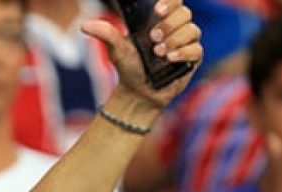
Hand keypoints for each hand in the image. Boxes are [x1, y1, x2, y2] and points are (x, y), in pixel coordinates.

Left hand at [82, 0, 202, 109]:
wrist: (137, 93)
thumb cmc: (129, 68)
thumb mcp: (116, 50)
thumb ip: (105, 34)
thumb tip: (84, 25)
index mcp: (159, 20)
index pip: (174, 1)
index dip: (170, 1)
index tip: (158, 10)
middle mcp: (175, 28)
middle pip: (184, 13)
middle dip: (168, 24)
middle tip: (153, 38)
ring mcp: (185, 42)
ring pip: (192, 30)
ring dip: (174, 39)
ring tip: (158, 53)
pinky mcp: (192, 58)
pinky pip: (196, 49)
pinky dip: (183, 52)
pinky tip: (170, 58)